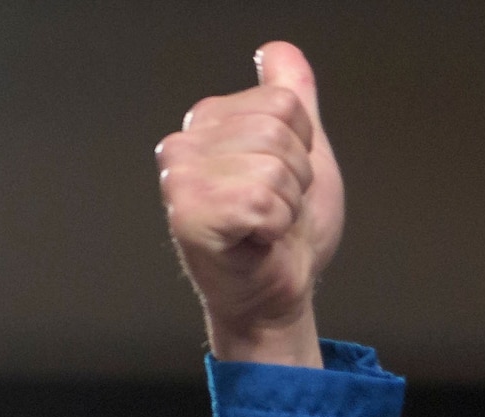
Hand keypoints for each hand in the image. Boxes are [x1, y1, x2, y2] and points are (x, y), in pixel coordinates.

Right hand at [156, 41, 343, 365]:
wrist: (277, 297)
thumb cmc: (284, 238)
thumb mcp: (303, 156)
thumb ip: (293, 99)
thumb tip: (279, 52)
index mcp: (209, 121)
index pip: (285, 103)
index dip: (303, 150)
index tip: (282, 184)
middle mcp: (186, 142)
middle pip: (279, 131)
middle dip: (297, 180)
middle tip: (275, 211)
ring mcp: (180, 176)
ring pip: (273, 166)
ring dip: (287, 206)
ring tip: (266, 226)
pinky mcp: (188, 212)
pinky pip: (262, 201)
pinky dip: (275, 228)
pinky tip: (256, 240)